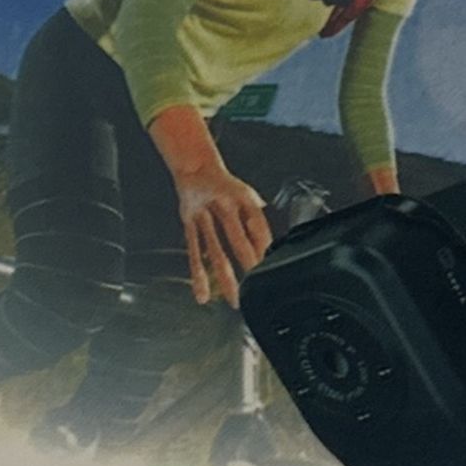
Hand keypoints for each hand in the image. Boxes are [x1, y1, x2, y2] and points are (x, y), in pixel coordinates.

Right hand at [174, 162, 272, 305]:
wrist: (195, 167)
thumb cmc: (227, 187)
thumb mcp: (249, 195)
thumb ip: (260, 218)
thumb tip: (276, 246)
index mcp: (243, 197)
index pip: (258, 223)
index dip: (265, 245)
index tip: (272, 265)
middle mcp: (222, 204)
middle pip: (236, 237)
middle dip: (247, 262)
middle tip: (256, 285)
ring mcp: (203, 214)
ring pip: (215, 249)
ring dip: (225, 276)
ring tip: (234, 298)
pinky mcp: (189, 223)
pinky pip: (193, 252)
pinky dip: (198, 274)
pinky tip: (203, 293)